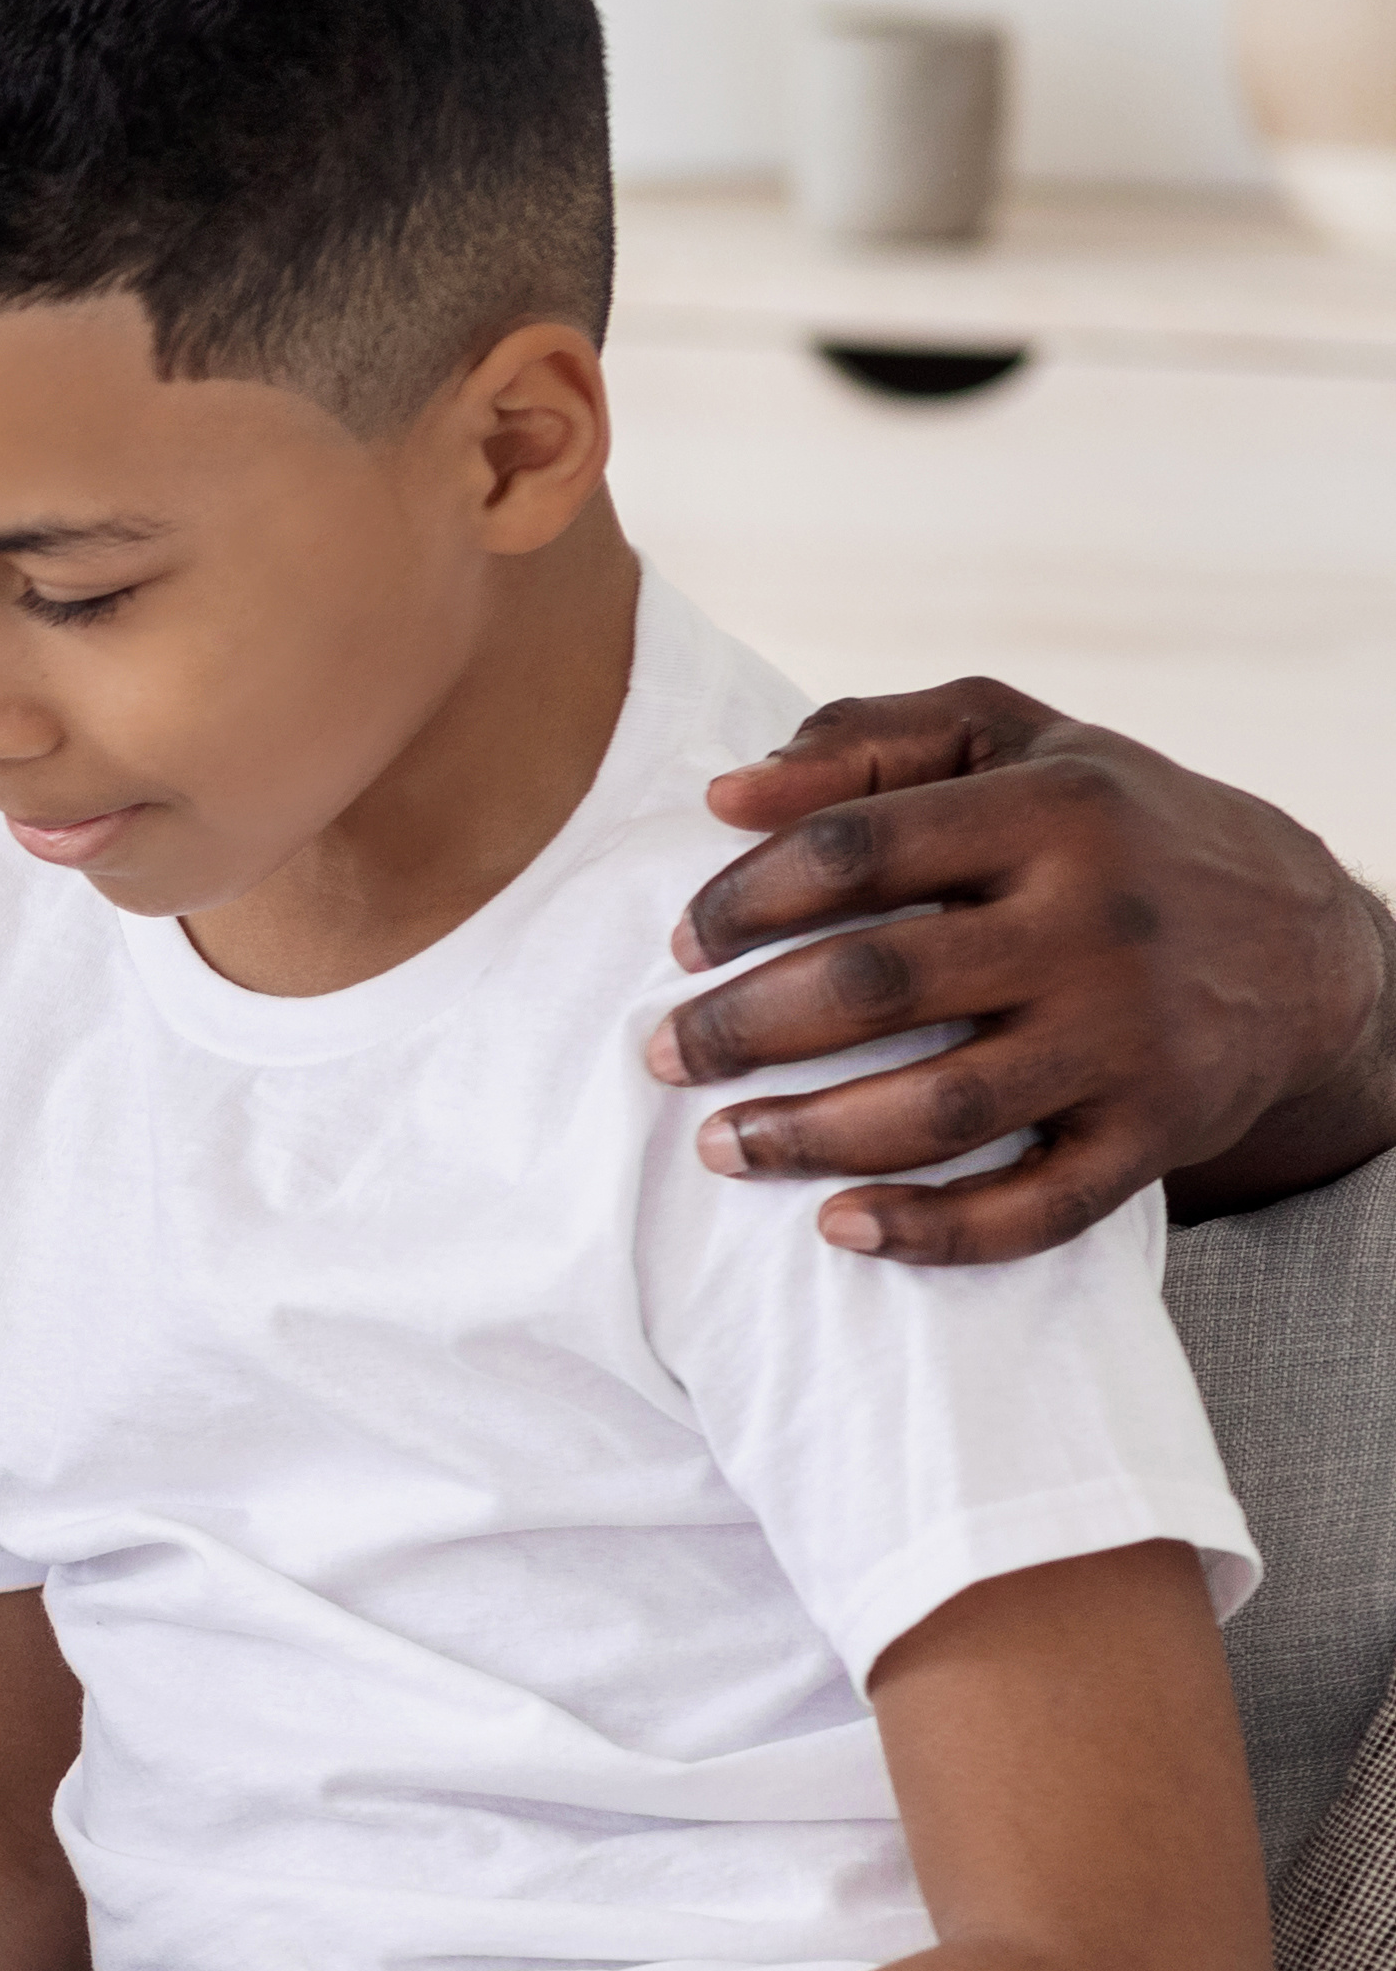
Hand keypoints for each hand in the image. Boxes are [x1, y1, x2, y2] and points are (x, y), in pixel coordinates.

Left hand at [656, 678, 1395, 1262]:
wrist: (1305, 941)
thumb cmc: (1113, 827)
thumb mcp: (1012, 742)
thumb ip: (867, 740)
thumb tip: (724, 795)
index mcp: (1051, 812)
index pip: (852, 851)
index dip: (742, 900)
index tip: (682, 943)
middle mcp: (1096, 924)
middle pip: (877, 983)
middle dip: (742, 1028)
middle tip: (665, 1055)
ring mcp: (1132, 1038)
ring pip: (940, 1108)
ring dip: (807, 1138)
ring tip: (718, 1146)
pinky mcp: (1159, 1133)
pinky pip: (1037, 1208)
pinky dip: (934, 1231)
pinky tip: (842, 1226)